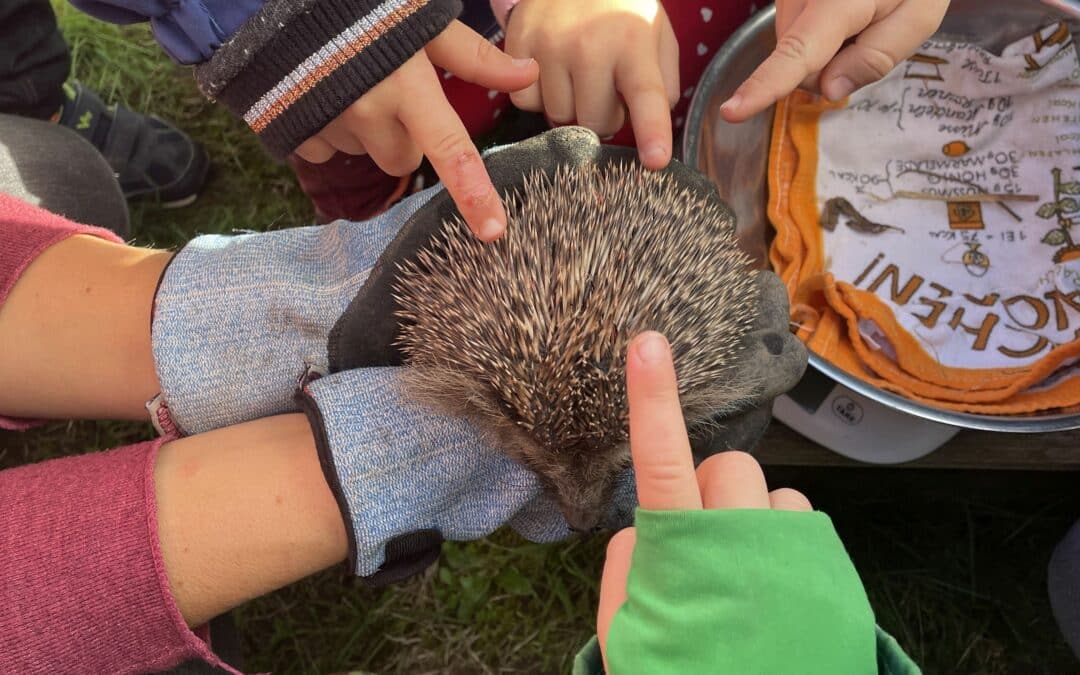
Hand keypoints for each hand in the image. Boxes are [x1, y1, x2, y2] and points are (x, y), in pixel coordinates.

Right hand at [294, 21, 539, 240]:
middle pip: (405, 159)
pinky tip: (326, 96)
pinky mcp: (297, 133)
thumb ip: (473, 56)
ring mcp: (329, 126)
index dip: (473, 192)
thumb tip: (528, 74)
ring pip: (368, 155)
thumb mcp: (424, 22)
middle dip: (405, 135)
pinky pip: (329, 151)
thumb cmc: (368, 8)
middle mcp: (368, 113)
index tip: (492, 230)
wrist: (286, 0)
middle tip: (391, 91)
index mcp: (407, 88)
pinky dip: (331, 131)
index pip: (449, 149)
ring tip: (354, 85)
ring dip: (368, 131)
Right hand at [505, 0, 678, 169]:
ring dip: (569, 107)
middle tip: (605, 87)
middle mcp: (590, 45)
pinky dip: (538, 96)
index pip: (646, 95)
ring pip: (558, 117)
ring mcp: (549, 45)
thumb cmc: (620, 11)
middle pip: (594, 123)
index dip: (652, 132)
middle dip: (602, 116)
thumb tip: (649, 128)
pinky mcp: (519, 45)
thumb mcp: (657, 35)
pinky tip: (550, 71)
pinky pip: (525, 102)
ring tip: (576, 75)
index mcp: (633, 41)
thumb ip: (661, 83)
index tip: (655, 161)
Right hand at [597, 331, 811, 666]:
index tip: (648, 343)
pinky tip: (780, 593)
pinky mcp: (835, 577)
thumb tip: (649, 529)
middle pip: (729, 468)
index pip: (661, 461)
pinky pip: (807, 528)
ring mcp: (797, 558)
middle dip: (712, 493)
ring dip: (755, 521)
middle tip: (703, 547)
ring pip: (775, 497)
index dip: (652, 400)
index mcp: (684, 555)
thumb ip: (623, 568)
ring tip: (747, 578)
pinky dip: (788, 545)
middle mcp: (745, 543)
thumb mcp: (626, 636)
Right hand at [721, 0, 948, 121]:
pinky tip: (845, 17)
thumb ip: (877, 57)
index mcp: (838, 1)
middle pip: (800, 63)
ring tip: (860, 22)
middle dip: (832, 67)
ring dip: (828, 51)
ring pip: (795, 51)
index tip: (732, 110)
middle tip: (870, 37)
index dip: (765, 85)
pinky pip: (796, 35)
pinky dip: (821, 37)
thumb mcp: (919, 16)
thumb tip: (830, 90)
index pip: (796, 52)